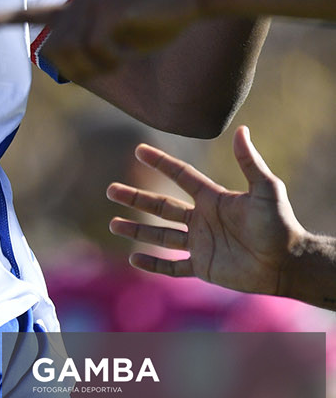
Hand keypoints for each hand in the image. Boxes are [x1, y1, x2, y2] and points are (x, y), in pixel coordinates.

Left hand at [0, 0, 200, 81]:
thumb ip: (93, 49)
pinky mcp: (110, 12)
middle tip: (113, 64)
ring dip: (97, 67)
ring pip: (72, 53)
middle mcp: (80, 4)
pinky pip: (97, 51)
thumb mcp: (120, 39)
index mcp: (80, 8)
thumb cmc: (158, 19)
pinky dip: (112, 59)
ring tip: (122, 55)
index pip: (35, 13)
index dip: (6, 20)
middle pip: (55, 52)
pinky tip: (130, 51)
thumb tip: (71, 72)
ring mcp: (94, 6)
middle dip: (79, 70)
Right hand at [106, 126, 303, 295]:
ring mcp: (200, 244)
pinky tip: (134, 259)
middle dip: (136, 198)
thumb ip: (250, 162)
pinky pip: (173, 266)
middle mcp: (202, 219)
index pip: (181, 176)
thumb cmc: (279, 224)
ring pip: (161, 235)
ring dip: (137, 230)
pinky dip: (154, 264)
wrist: (287, 263)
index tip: (139, 149)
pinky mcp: (203, 267)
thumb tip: (241, 130)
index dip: (161, 163)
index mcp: (212, 199)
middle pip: (161, 206)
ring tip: (113, 223)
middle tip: (111, 190)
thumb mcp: (266, 189)